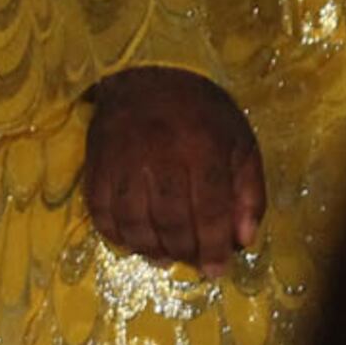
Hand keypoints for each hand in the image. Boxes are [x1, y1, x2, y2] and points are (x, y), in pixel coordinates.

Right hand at [82, 66, 264, 270]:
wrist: (150, 74)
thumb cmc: (204, 112)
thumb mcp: (240, 143)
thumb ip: (248, 192)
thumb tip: (244, 240)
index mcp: (203, 149)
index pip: (209, 210)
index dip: (213, 246)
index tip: (217, 270)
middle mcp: (162, 156)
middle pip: (170, 220)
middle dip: (184, 251)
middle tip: (193, 264)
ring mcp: (125, 161)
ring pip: (134, 221)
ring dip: (150, 248)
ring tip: (165, 257)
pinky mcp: (97, 164)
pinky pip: (101, 210)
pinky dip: (116, 234)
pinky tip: (132, 243)